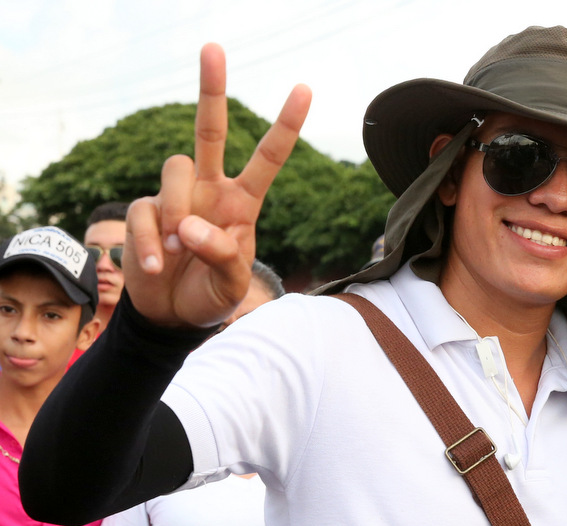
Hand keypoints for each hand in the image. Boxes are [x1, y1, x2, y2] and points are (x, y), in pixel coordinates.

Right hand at [125, 44, 310, 327]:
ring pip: (175, 169)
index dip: (285, 125)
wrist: (173, 317)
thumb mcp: (231, 285)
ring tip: (178, 252)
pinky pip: (144, 212)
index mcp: (242, 203)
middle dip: (211, 89)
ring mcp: (175, 198)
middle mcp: (209, 191)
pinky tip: (158, 267)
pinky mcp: (143, 212)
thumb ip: (222, 255)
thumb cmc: (211, 296)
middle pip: (208, 131)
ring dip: (176, 210)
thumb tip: (188, 226)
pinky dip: (150, 242)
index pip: (267, 158)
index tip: (303, 89)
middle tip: (213, 47)